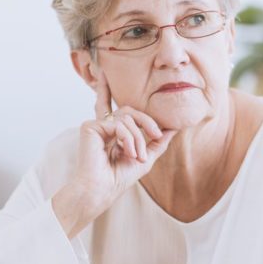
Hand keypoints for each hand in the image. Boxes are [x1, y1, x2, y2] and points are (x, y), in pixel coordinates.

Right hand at [53, 71, 176, 236]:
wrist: (103, 189)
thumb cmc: (119, 178)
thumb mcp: (146, 158)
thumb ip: (157, 142)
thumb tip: (173, 128)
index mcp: (109, 131)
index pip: (107, 105)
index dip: (104, 89)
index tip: (103, 74)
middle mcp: (100, 125)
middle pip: (129, 111)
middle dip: (147, 122)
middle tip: (157, 136)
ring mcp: (94, 125)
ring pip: (127, 117)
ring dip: (138, 137)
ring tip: (137, 155)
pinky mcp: (89, 126)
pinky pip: (118, 123)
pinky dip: (128, 138)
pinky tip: (127, 152)